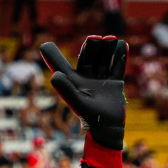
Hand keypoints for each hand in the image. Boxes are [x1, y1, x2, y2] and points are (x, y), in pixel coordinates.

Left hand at [40, 36, 127, 151]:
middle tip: (96, 39)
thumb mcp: (78, 102)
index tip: (44, 46)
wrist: (109, 128)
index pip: (60, 64)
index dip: (52, 55)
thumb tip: (54, 75)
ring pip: (103, 59)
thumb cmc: (91, 117)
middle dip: (92, 47)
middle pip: (88, 57)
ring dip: (107, 48)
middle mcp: (86, 78)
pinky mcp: (115, 82)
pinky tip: (122, 45)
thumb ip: (66, 89)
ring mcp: (101, 79)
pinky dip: (120, 56)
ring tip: (111, 39)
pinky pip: (118, 66)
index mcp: (72, 81)